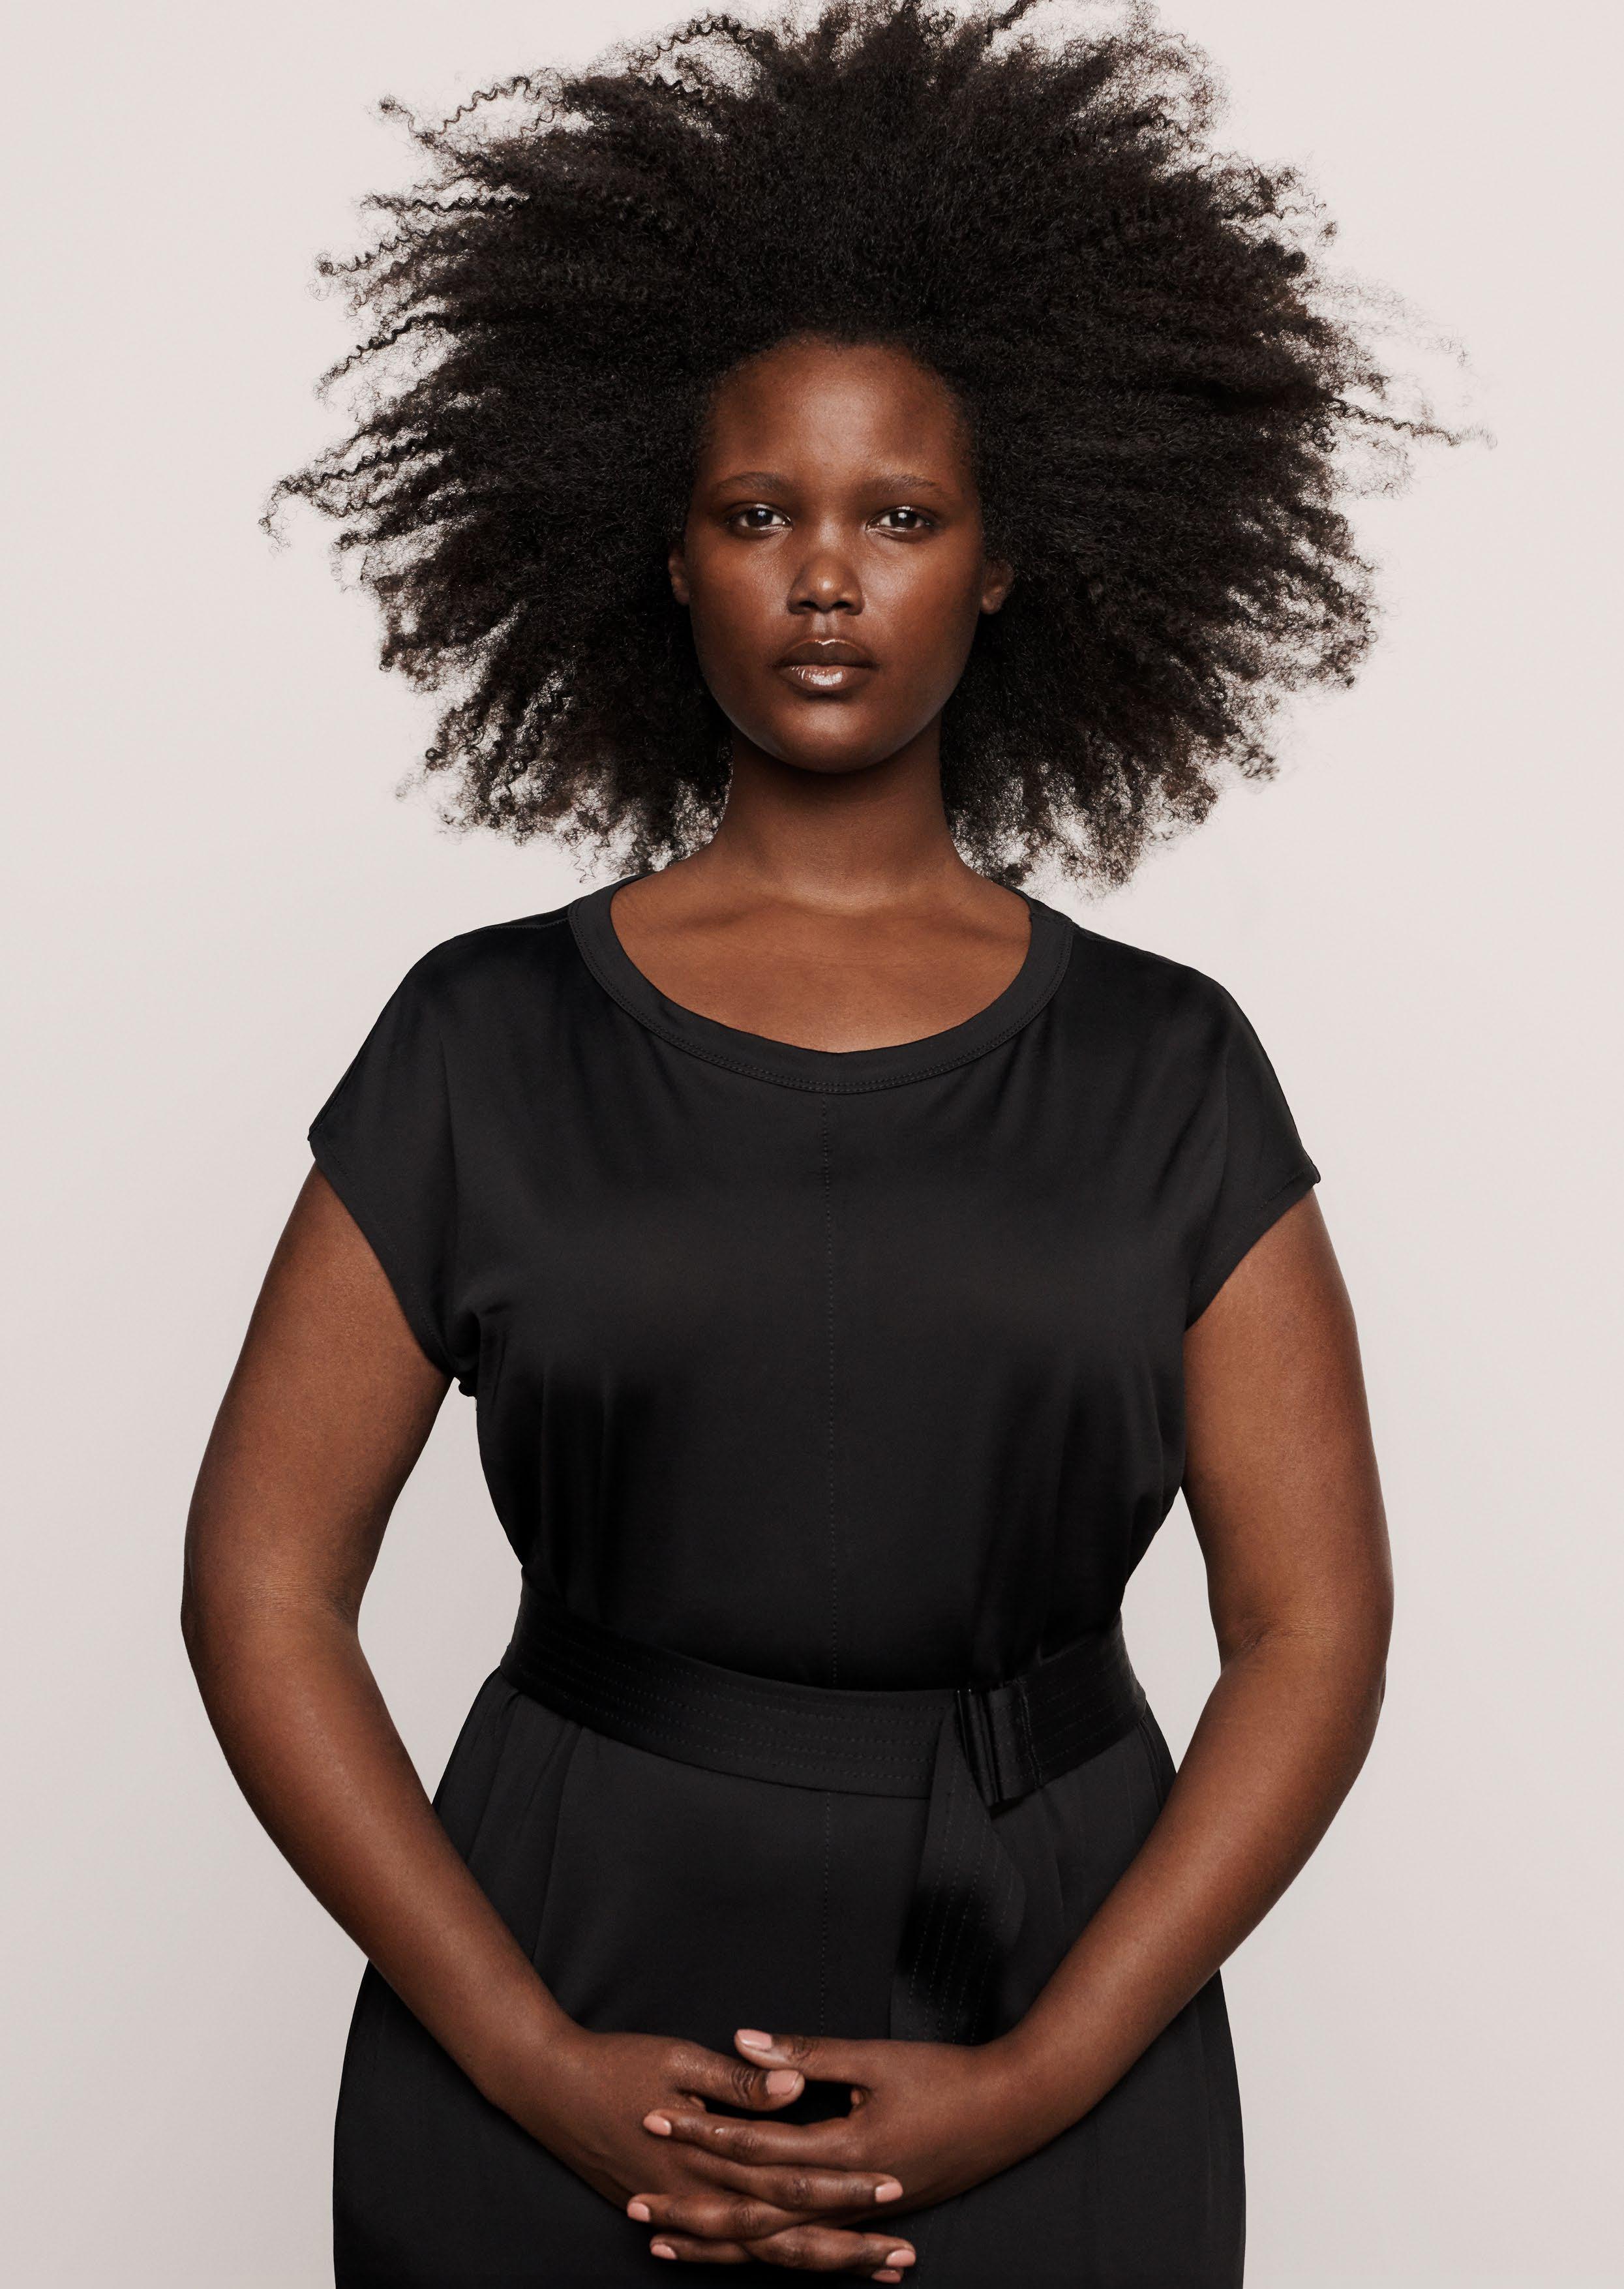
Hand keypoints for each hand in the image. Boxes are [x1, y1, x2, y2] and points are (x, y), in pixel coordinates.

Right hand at [498, 2022, 914, 2273]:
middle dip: (848, 2249)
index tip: (896, 2191)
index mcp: (708, 2156)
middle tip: (904, 2259)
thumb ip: (738, 2083)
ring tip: (873, 2272)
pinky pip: (724, 2252)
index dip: (845, 2191)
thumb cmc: (615, 2063)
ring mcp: (680, 2211)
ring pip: (759, 2254)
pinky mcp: (666, 2213)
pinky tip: (796, 2265)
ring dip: (818, 2264)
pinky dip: (764, 2262)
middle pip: (785, 2236)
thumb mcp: (678, 2058)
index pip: (792, 2184)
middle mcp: (698, 2196)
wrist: (547, 2089)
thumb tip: (793, 2089)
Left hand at [623, 2024, 1044, 2274]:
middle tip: (636, 2205)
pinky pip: (806, 2246)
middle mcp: (847, 2196)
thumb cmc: (948, 2077)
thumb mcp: (877, 2059)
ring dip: (719, 2242)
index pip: (757, 2148)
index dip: (704, 2133)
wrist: (1014, 2112)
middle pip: (754, 2213)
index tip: (656, 2118)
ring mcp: (860, 2215)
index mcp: (844, 2152)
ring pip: (776, 2242)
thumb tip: (745, 2042)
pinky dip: (765, 2251)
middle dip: (693, 2210)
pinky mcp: (871, 2218)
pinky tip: (736, 2253)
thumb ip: (809, 2057)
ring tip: (667, 2244)